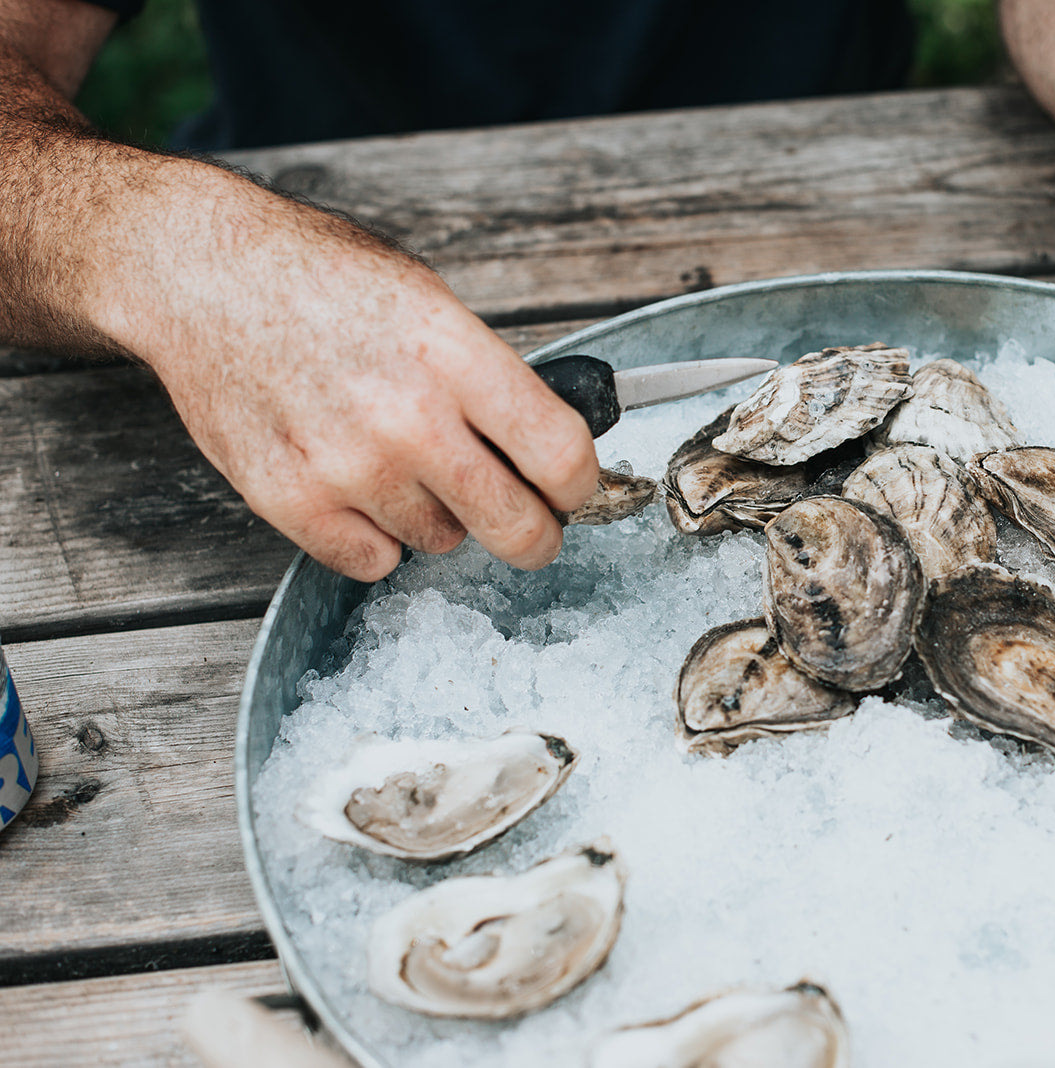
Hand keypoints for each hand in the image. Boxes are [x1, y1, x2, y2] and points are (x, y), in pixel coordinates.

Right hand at [97, 164, 598, 580]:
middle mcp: (406, 417)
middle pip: (516, 526)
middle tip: (532, 526)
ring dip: (439, 517)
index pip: (560, 455)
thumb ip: (489, 376)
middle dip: (536, 535)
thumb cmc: (319, 278)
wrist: (201, 273)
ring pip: (442, 541)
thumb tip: (548, 446)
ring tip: (401, 462)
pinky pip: (374, 561)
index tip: (573, 490)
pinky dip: (375, 538)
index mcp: (452, 354)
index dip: (580, 485)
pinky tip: (359, 488)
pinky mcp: (290, 500)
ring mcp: (346, 465)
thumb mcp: (430, 299)